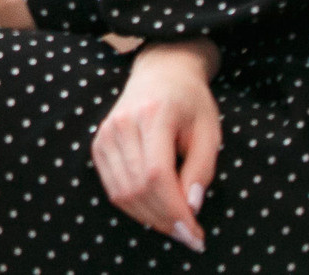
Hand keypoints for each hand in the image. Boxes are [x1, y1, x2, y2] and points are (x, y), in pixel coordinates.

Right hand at [93, 39, 220, 252]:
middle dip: (165, 221)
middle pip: (137, 188)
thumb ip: (202, 170)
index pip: (156, 175)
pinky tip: (156, 210)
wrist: (162, 73)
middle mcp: (122, 124)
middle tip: (190, 236)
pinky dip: (134, 207)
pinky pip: (112, 188)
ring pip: (121, 193)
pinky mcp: (99, 144)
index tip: (195, 234)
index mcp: (153, 115)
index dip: (174, 211)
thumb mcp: (209, 132)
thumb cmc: (191, 102)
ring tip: (175, 226)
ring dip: (149, 218)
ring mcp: (105, 134)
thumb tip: (191, 208)